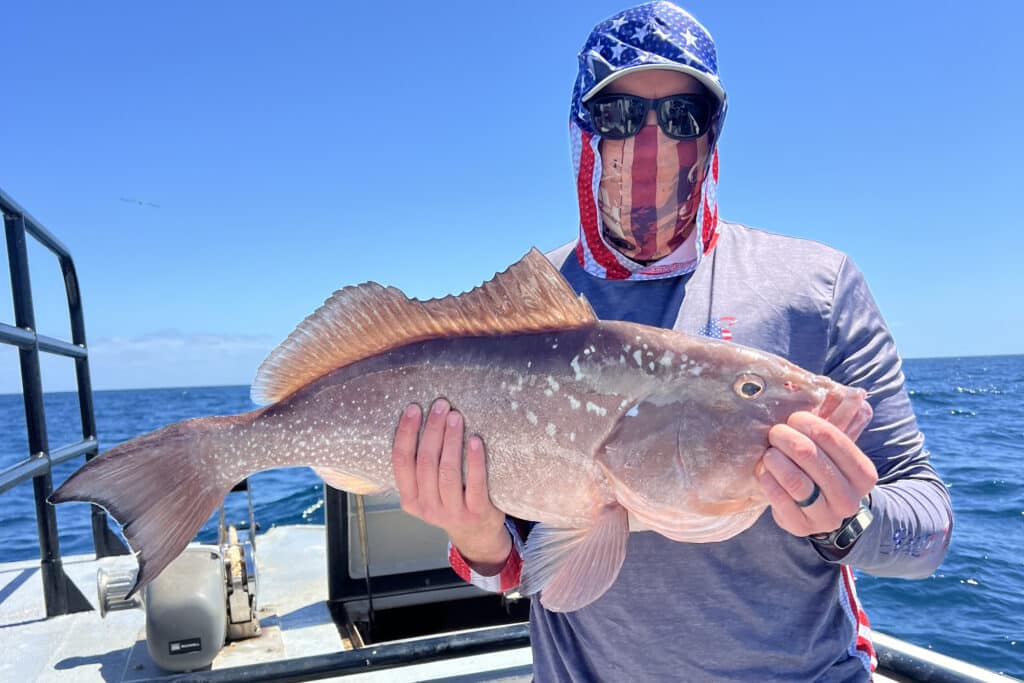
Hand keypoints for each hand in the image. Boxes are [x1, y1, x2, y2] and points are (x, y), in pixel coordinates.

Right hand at [391, 399, 509, 571]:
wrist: (477, 534)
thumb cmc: (451, 500)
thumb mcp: (428, 491)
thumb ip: (421, 466)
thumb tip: (422, 416)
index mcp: (410, 500)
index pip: (402, 462)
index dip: (406, 433)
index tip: (414, 408)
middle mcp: (427, 508)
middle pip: (425, 463)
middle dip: (432, 430)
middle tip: (441, 405)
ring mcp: (452, 513)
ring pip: (447, 472)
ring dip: (451, 440)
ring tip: (456, 417)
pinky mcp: (477, 513)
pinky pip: (475, 484)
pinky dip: (474, 460)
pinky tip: (475, 440)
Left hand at [755, 396, 877, 538]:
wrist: (823, 512)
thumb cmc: (827, 471)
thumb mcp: (838, 452)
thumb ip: (843, 425)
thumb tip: (855, 394)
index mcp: (863, 475)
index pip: (837, 441)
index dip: (811, 424)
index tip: (795, 417)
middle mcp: (849, 499)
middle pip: (812, 459)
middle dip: (788, 439)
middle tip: (775, 431)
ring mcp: (825, 518)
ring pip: (795, 481)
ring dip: (776, 460)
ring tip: (769, 451)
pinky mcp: (800, 528)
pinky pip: (779, 500)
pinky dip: (768, 480)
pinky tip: (763, 470)